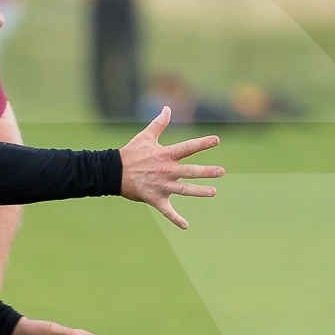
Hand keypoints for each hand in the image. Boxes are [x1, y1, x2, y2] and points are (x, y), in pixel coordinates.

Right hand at [117, 107, 223, 229]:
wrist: (113, 172)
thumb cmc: (131, 153)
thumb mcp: (145, 136)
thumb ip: (159, 123)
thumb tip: (167, 108)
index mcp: (165, 155)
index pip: (188, 147)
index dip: (203, 143)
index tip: (217, 140)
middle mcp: (166, 170)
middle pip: (190, 171)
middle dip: (207, 172)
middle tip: (221, 172)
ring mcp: (162, 186)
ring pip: (184, 190)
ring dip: (199, 191)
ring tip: (213, 192)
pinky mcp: (155, 199)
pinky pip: (167, 211)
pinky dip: (175, 219)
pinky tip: (185, 226)